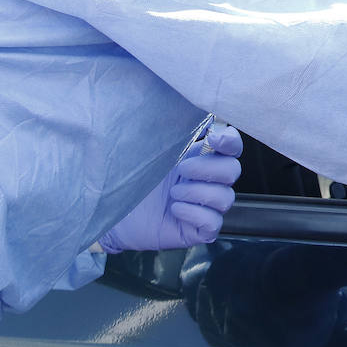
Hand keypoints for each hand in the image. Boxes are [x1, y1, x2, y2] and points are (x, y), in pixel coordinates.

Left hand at [98, 123, 242, 253]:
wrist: (114, 210)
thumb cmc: (132, 178)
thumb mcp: (153, 150)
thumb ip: (177, 132)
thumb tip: (199, 116)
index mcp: (202, 160)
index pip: (232, 148)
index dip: (230, 142)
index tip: (214, 139)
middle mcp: (208, 182)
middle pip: (233, 171)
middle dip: (209, 168)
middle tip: (181, 169)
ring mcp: (206, 207)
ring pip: (226, 198)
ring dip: (198, 192)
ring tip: (173, 193)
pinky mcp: (199, 230)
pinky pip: (214, 222)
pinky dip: (195, 213)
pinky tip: (175, 209)